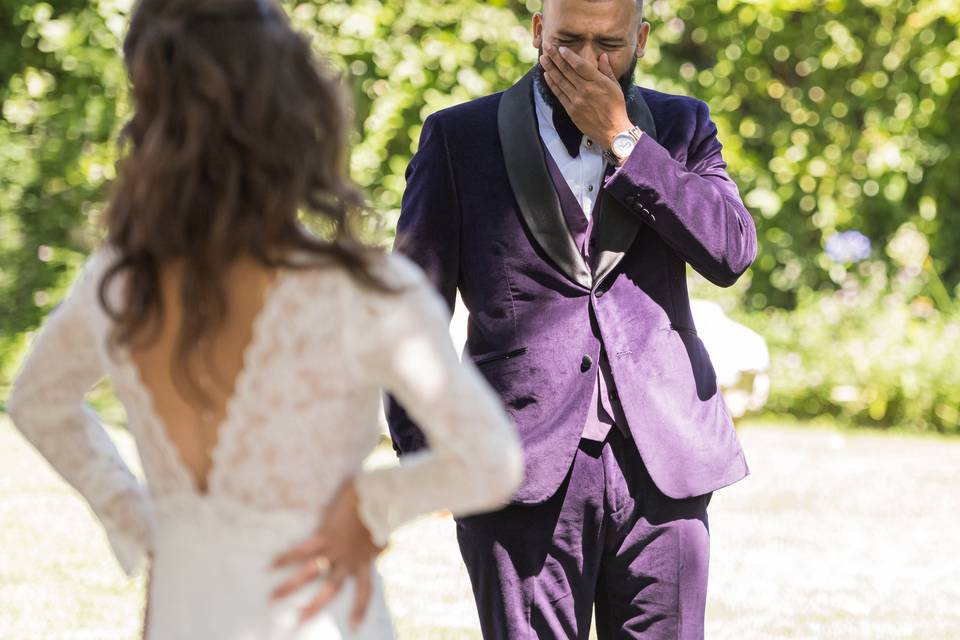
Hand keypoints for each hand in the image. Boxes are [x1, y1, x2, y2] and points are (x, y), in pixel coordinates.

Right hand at [270, 480, 384, 627]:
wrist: (378, 495)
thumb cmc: (383, 508)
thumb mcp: (385, 532)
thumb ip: (382, 544)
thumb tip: (388, 546)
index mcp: (365, 561)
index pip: (365, 591)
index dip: (360, 609)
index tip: (355, 627)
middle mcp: (349, 560)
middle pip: (330, 590)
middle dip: (314, 607)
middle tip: (299, 622)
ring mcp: (335, 549)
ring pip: (310, 573)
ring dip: (290, 586)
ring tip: (273, 598)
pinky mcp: (325, 535)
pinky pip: (302, 550)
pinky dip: (287, 557)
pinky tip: (271, 564)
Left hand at [539, 46, 633, 149]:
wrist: (613, 131)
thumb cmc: (616, 108)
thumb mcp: (615, 87)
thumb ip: (607, 70)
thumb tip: (602, 56)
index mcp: (598, 82)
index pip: (579, 65)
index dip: (568, 56)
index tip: (560, 48)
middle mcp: (585, 90)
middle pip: (567, 70)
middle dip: (555, 57)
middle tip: (547, 47)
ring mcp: (577, 100)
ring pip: (560, 81)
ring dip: (550, 68)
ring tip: (543, 59)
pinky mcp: (571, 110)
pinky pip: (559, 94)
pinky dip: (552, 83)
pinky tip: (546, 75)